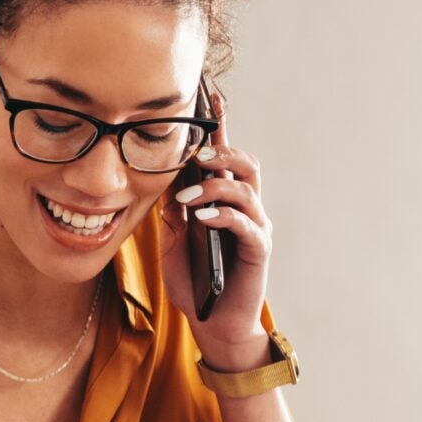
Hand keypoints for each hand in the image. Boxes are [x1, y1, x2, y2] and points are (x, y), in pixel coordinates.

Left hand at [157, 80, 274, 368]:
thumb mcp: (174, 242)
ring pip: (247, 187)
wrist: (213, 324)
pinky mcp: (258, 250)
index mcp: (224, 202)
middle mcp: (245, 209)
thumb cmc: (196, 283)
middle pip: (245, 163)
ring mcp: (254, 228)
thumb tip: (162, 180)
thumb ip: (172, 212)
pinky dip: (223, 215)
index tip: (208, 96)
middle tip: (196, 156)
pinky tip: (202, 218)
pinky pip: (247, 223)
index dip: (218, 126)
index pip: (222, 157)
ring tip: (188, 199)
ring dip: (216, 186)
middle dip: (222, 152)